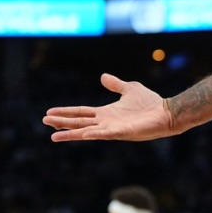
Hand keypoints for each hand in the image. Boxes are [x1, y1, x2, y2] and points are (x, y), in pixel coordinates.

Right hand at [44, 74, 174, 141]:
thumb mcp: (130, 89)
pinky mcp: (122, 133)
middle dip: (62, 122)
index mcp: (106, 113)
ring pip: (86, 131)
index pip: (81, 112)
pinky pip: (104, 134)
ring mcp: (112, 129)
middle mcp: (106, 122)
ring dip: (70, 133)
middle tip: (44, 121)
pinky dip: (93, 134)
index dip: (66, 112)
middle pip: (79, 122)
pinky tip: (83, 134)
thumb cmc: (151, 103)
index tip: (49, 112)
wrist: (167, 113)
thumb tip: (103, 76)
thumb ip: (116, 84)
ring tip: (54, 135)